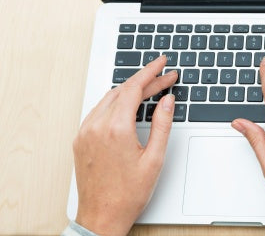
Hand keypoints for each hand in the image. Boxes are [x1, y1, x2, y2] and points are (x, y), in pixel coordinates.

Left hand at [73, 56, 177, 235]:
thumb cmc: (127, 194)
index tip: (163, 64)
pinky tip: (129, 104)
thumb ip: (163, 124)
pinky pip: (98, 111)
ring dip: (130, 90)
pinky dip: (116, 102)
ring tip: (151, 89)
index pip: (134, 88)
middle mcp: (96, 127)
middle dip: (146, 80)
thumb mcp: (155, 158)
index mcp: (116, 129)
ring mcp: (85, 133)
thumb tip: (167, 101)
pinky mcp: (80, 140)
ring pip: (109, 98)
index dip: (152, 73)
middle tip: (165, 77)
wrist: (101, 217)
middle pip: (122, 90)